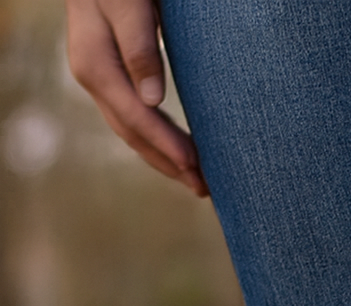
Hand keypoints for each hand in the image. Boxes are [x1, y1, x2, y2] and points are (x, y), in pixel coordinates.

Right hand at [65, 0, 207, 196]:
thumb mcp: (127, 4)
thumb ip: (139, 48)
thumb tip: (152, 101)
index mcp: (95, 65)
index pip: (136, 117)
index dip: (166, 144)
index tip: (194, 165)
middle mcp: (92, 78)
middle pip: (134, 134)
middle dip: (169, 164)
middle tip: (205, 188)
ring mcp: (99, 78)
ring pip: (133, 131)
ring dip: (165, 159)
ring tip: (197, 181)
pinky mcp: (110, 75)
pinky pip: (134, 118)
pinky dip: (158, 139)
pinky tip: (178, 152)